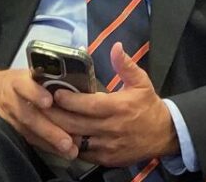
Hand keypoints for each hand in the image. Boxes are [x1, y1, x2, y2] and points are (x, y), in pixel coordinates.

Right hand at [0, 67, 73, 159]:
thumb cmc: (22, 80)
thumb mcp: (31, 71)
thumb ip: (52, 73)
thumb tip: (83, 66)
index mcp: (19, 80)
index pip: (25, 85)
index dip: (35, 93)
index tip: (48, 101)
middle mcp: (12, 99)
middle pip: (29, 115)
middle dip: (49, 129)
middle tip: (67, 141)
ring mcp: (10, 117)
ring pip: (29, 131)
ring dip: (49, 142)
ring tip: (68, 150)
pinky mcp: (12, 130)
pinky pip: (29, 140)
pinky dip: (45, 146)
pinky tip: (59, 152)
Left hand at [47, 43, 177, 166]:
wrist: (165, 135)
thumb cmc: (149, 106)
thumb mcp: (141, 82)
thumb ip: (126, 65)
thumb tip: (115, 46)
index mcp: (118, 107)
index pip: (88, 104)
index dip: (69, 99)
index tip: (54, 93)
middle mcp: (111, 128)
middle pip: (76, 124)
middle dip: (56, 116)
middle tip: (40, 107)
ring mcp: (107, 146)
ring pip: (76, 141)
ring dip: (59, 132)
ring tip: (44, 122)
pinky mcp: (106, 159)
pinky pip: (82, 154)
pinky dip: (70, 146)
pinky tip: (59, 137)